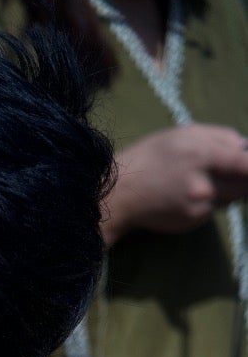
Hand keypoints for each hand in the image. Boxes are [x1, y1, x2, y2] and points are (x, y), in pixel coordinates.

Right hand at [103, 125, 247, 245]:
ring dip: (225, 189)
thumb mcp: (185, 133)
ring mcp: (199, 208)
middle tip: (232, 172)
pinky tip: (186, 195)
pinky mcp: (193, 223)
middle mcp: (204, 186)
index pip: (245, 165)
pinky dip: (209, 202)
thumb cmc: (152, 156)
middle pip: (245, 186)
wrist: (121, 193)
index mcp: (203, 155)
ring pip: (230, 198)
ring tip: (199, 180)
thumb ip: (221, 137)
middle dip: (243, 178)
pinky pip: (213, 210)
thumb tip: (246, 148)